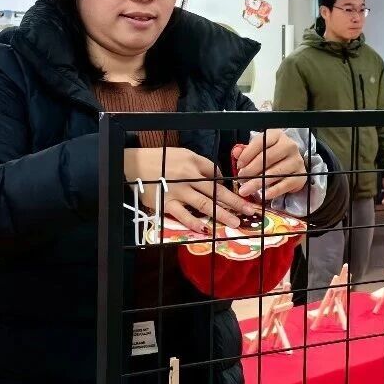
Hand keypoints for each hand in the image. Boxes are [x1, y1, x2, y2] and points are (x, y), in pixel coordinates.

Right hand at [124, 147, 256, 233]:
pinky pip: (182, 214)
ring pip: (204, 204)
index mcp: (193, 162)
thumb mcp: (181, 154)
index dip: (228, 186)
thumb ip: (198, 165)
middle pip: (216, 191)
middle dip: (234, 202)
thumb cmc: (159, 159)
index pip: (216, 174)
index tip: (239, 196)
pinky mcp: (165, 203)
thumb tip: (216, 178)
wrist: (133, 163)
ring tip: (235, 223)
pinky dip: (193, 222)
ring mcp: (178, 191)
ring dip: (221, 214)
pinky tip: (204, 229)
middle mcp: (188, 176)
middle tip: (249, 211)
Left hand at [234, 130, 307, 200]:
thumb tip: (236, 152)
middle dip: (251, 170)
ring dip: (258, 182)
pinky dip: (273, 191)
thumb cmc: (271, 156)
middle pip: (268, 158)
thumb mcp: (258, 150)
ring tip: (246, 189)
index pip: (260, 142)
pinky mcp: (301, 175)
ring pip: (276, 172)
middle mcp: (289, 145)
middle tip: (240, 180)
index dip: (247, 155)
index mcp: (276, 135)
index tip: (239, 166)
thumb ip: (246, 151)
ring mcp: (297, 161)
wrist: (291, 163)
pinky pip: (285, 184)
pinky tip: (263, 195)